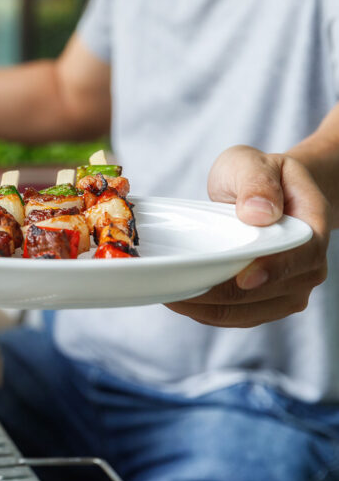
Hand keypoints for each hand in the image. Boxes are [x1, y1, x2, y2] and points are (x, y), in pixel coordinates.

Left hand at [165, 145, 329, 326]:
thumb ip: (256, 183)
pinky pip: (236, 317)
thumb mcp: (252, 163)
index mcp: (311, 228)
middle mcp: (308, 266)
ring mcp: (289, 288)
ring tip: (169, 293)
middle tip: (176, 285)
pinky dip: (207, 313)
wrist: (268, 193)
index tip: (242, 277)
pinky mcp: (266, 302)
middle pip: (269, 292)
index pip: (301, 256)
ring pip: (248, 312)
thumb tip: (259, 212)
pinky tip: (180, 300)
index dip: (273, 271)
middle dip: (222, 294)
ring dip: (207, 308)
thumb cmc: (258, 176)